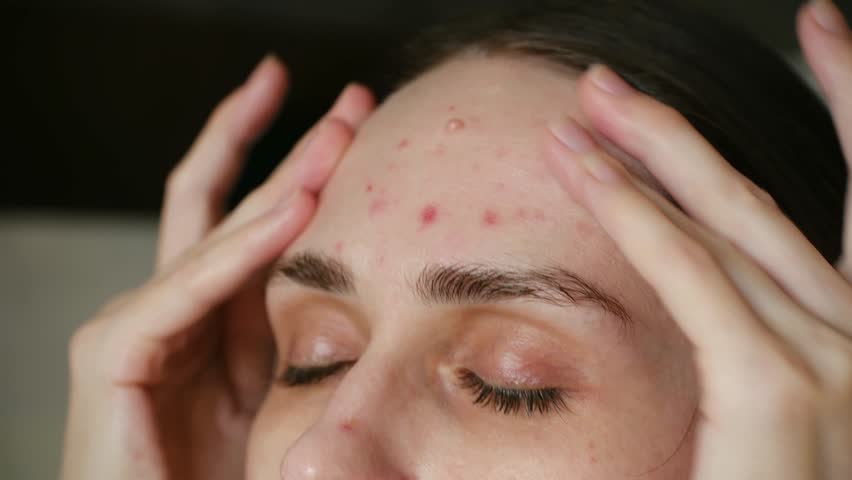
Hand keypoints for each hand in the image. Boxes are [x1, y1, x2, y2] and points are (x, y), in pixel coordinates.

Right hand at [60, 55, 374, 478]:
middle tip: (352, 99)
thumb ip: (306, 336)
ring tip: (340, 131)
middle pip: (233, 203)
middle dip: (294, 148)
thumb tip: (381, 294)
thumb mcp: (281, 389)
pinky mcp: (114, 352)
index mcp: (217, 316)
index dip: (298, 167)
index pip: (253, 221)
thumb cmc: (223, 478)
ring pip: (216, 230)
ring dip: (283, 177)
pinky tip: (297, 209)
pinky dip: (244, 249)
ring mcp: (139, 322)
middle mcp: (176, 306)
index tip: (353, 124)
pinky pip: (189, 289)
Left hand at [545, 2, 851, 478]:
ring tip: (583, 106)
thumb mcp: (764, 420)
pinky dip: (636, 217)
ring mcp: (834, 361)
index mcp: (847, 339)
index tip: (819, 34)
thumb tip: (695, 296)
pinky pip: (692, 278)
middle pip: (762, 202)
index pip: (833, 209)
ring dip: (644, 156)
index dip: (844, 106)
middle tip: (614, 82)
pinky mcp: (781, 392)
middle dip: (685, 131)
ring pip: (722, 226)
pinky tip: (585, 171)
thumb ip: (740, 348)